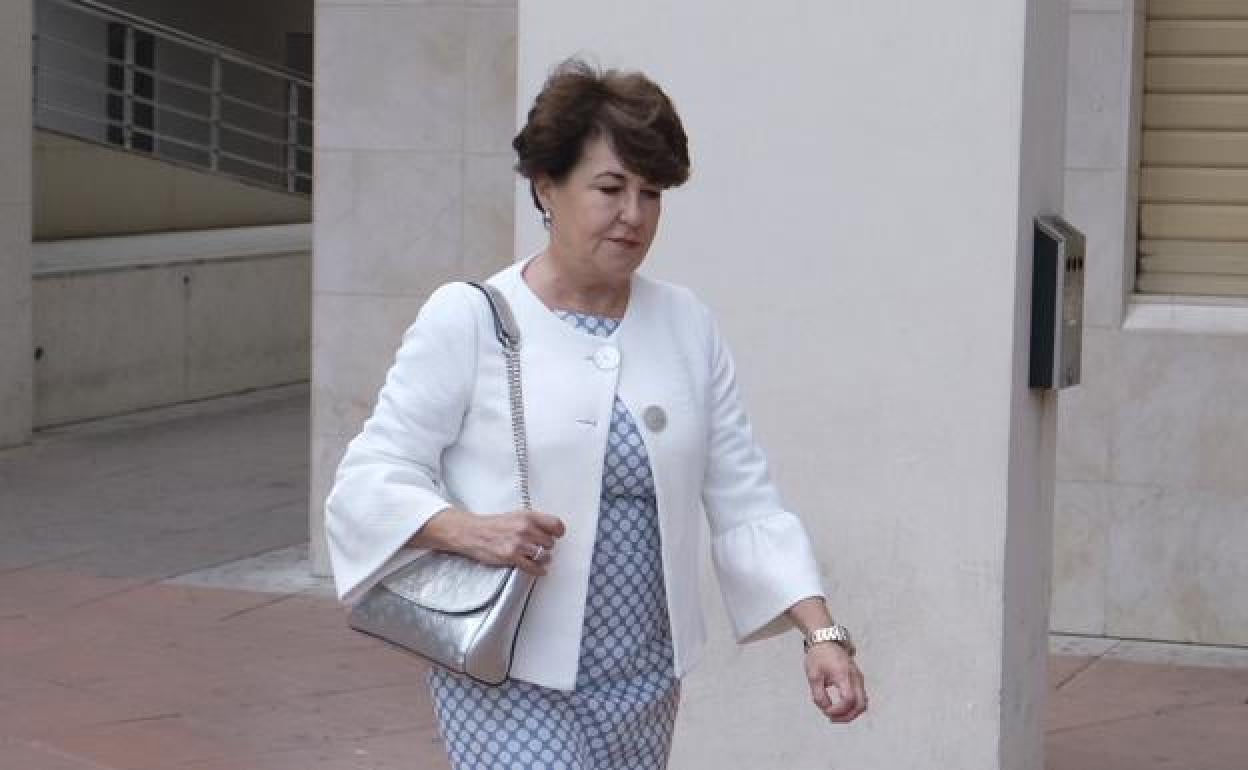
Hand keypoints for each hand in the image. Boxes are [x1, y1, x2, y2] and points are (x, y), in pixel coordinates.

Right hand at [416, 508, 565, 575]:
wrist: (472, 533)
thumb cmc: (493, 525)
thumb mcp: (516, 516)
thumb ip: (533, 522)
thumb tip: (550, 531)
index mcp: (528, 516)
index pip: (556, 524)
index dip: (558, 532)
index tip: (557, 535)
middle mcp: (525, 528)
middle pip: (551, 542)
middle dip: (547, 546)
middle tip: (541, 547)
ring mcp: (518, 543)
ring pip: (544, 555)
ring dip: (543, 558)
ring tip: (539, 557)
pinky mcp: (511, 557)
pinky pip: (533, 567)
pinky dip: (538, 570)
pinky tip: (539, 569)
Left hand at [805, 643, 867, 722]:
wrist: (825, 640)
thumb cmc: (818, 656)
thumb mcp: (813, 676)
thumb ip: (819, 695)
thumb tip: (826, 709)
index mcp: (843, 675)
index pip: (849, 700)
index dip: (839, 710)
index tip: (826, 711)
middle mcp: (855, 677)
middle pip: (861, 705)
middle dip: (847, 716)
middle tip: (832, 719)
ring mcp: (858, 678)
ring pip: (863, 703)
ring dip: (851, 713)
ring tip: (835, 715)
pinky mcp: (857, 679)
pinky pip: (860, 697)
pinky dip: (852, 706)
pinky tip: (838, 707)